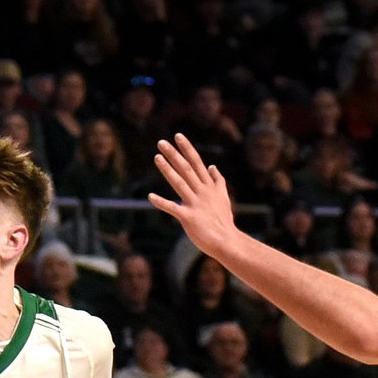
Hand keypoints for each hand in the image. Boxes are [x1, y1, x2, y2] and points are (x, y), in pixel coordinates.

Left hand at [149, 134, 239, 259]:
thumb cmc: (223, 221)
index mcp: (208, 187)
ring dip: (167, 169)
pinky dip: (161, 202)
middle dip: (174, 154)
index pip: (196, 163)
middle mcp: (202, 192)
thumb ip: (218, 181)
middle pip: (186, 169)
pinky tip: (150, 196)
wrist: (227, 241)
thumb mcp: (223, 197)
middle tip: (161, 142)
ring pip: (179, 183)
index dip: (187, 149)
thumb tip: (213, 167)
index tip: (178, 136)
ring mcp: (195, 204)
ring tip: (157, 157)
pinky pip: (173, 208)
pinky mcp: (189, 218)